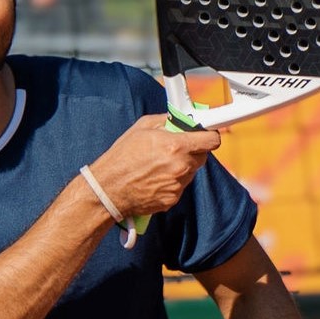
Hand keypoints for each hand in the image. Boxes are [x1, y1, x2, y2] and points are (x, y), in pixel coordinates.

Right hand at [86, 113, 218, 222]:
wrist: (109, 189)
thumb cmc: (121, 158)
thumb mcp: (142, 128)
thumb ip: (166, 120)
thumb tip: (180, 119)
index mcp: (175, 146)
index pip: (211, 141)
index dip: (210, 136)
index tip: (207, 135)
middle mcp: (180, 167)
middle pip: (202, 157)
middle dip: (193, 151)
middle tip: (176, 148)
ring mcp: (177, 185)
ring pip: (191, 172)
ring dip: (182, 167)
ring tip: (159, 165)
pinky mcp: (172, 199)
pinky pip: (180, 186)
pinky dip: (172, 182)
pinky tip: (155, 178)